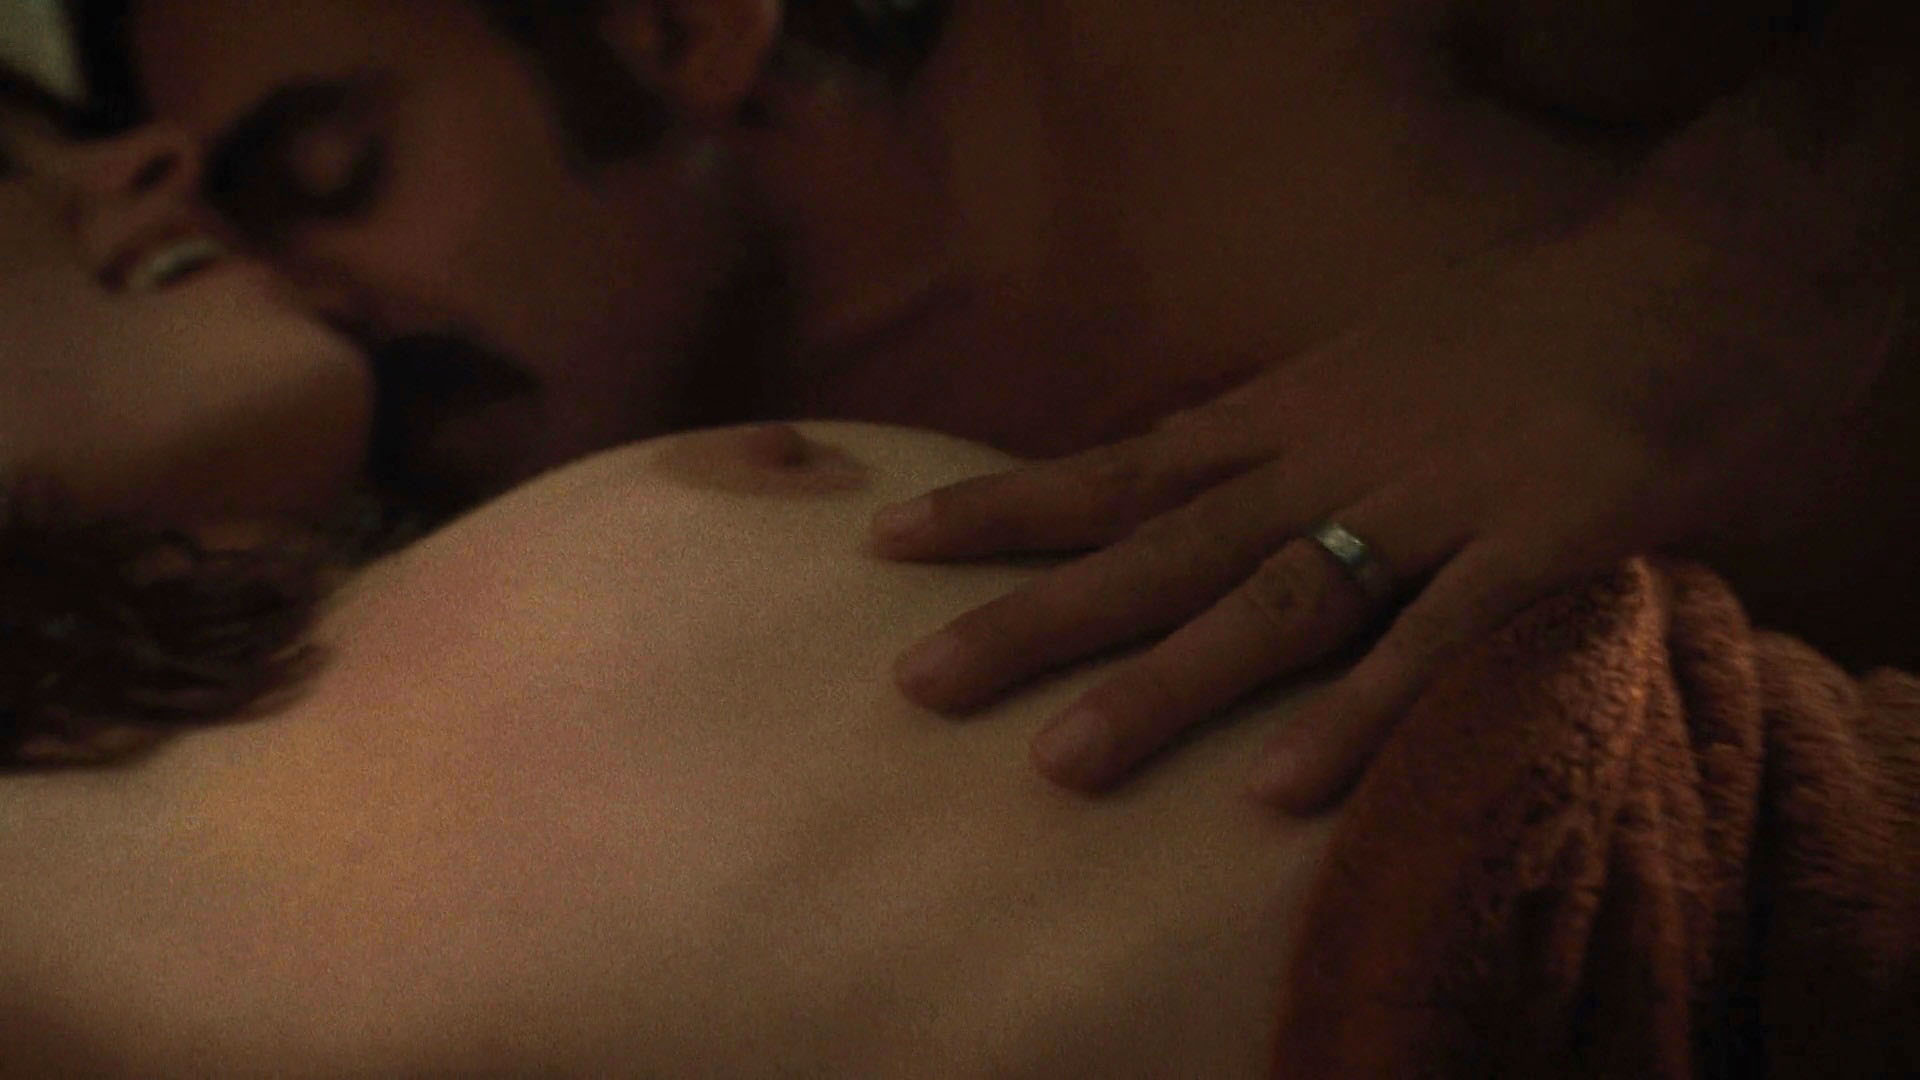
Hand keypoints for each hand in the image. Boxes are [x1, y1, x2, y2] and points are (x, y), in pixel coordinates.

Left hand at [870, 210, 1890, 810]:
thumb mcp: (1360, 366)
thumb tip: (1164, 486)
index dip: (1004, 506)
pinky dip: (1357, 716)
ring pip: (1273, 604)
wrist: (1687, 285)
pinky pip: (1433, 647)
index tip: (890, 542)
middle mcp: (1331, 459)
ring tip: (1060, 765)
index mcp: (1286, 415)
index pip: (1118, 467)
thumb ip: (1268, 435)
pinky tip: (1275, 790)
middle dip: (1035, 616)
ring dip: (1163, 685)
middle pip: (1160, 548)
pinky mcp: (1534, 550)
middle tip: (918, 683)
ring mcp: (1429, 506)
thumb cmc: (1514, 334)